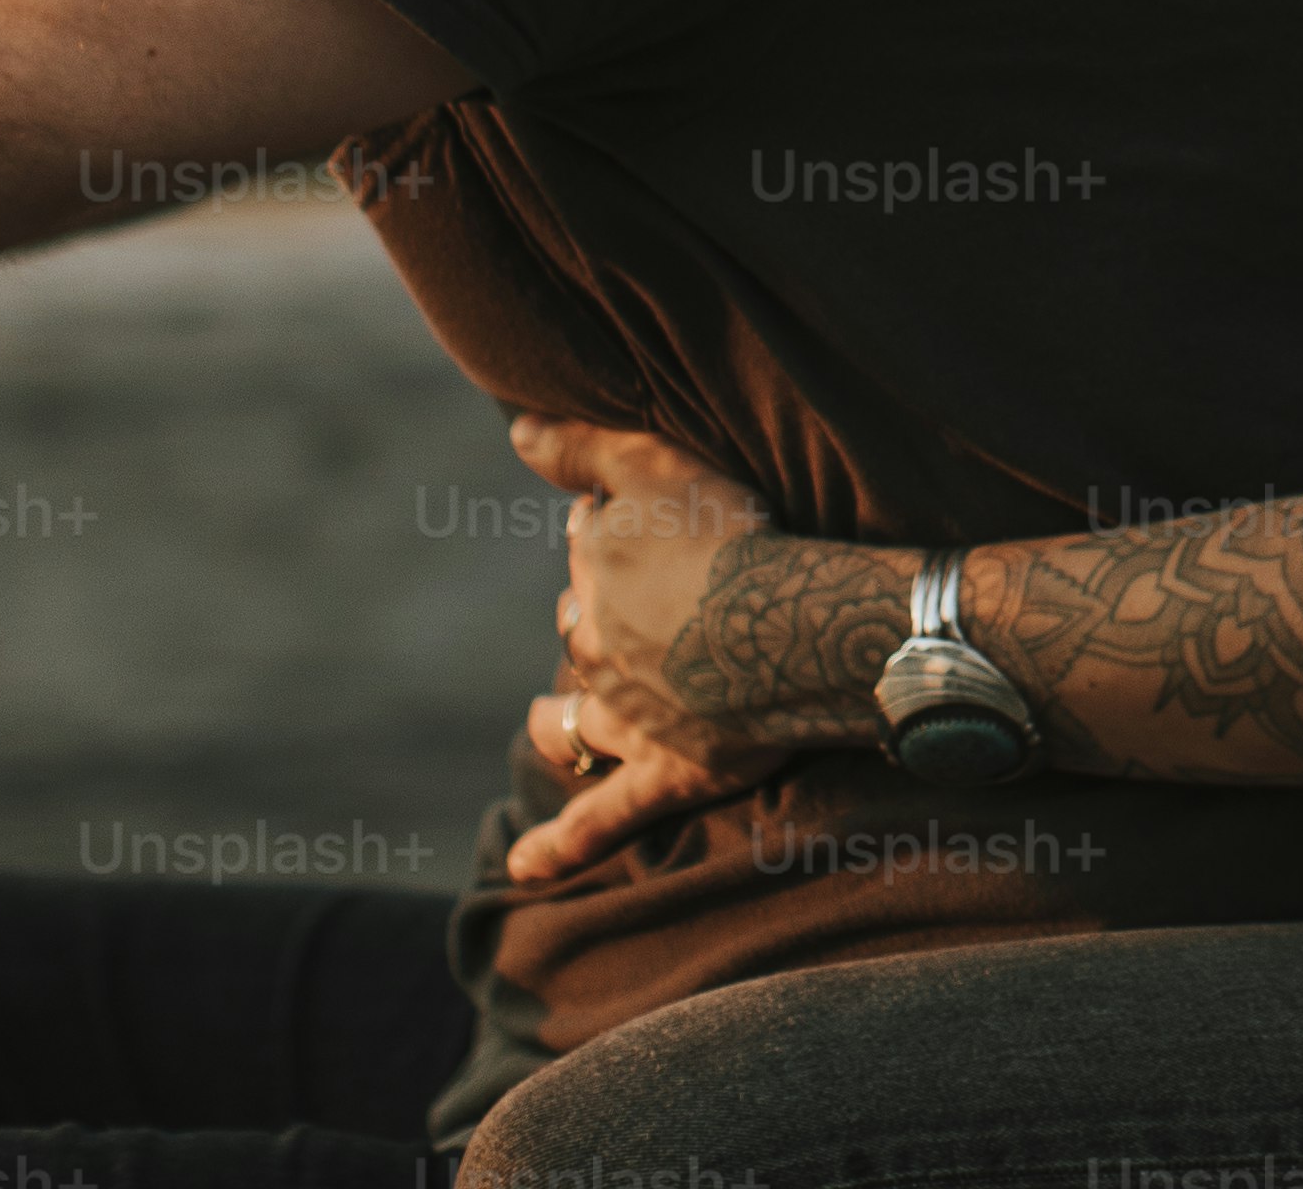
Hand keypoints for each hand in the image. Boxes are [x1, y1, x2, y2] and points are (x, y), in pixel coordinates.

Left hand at [505, 412, 790, 883]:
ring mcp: (629, 717)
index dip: (615, 542)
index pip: (592, 552)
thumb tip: (514, 431)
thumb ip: (581, 448)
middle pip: (583, 633)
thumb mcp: (654, 463)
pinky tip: (522, 871)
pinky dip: (559, 847)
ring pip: (573, 720)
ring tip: (543, 724)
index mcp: (599, 574)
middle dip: (596, 626)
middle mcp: (599, 648)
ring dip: (556, 724)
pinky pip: (603, 819)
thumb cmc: (733, 538)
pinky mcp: (666, 772)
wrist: (788, 627)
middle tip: (642, 618)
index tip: (648, 535)